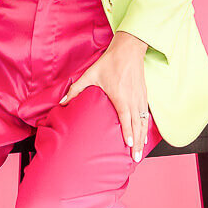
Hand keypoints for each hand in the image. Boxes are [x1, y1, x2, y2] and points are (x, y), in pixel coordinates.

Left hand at [59, 32, 149, 160]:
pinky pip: (145, 114)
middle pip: (137, 125)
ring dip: (142, 137)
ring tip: (141, 151)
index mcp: (120, 96)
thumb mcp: (91, 74)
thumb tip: (62, 102)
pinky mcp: (144, 94)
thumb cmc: (110, 62)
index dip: (128, 133)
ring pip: (143, 121)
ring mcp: (140, 97)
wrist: (129, 49)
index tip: (129, 146)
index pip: (126, 119)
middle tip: (136, 158)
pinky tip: (144, 134)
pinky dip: (145, 126)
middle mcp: (132, 99)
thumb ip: (76, 89)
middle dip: (137, 143)